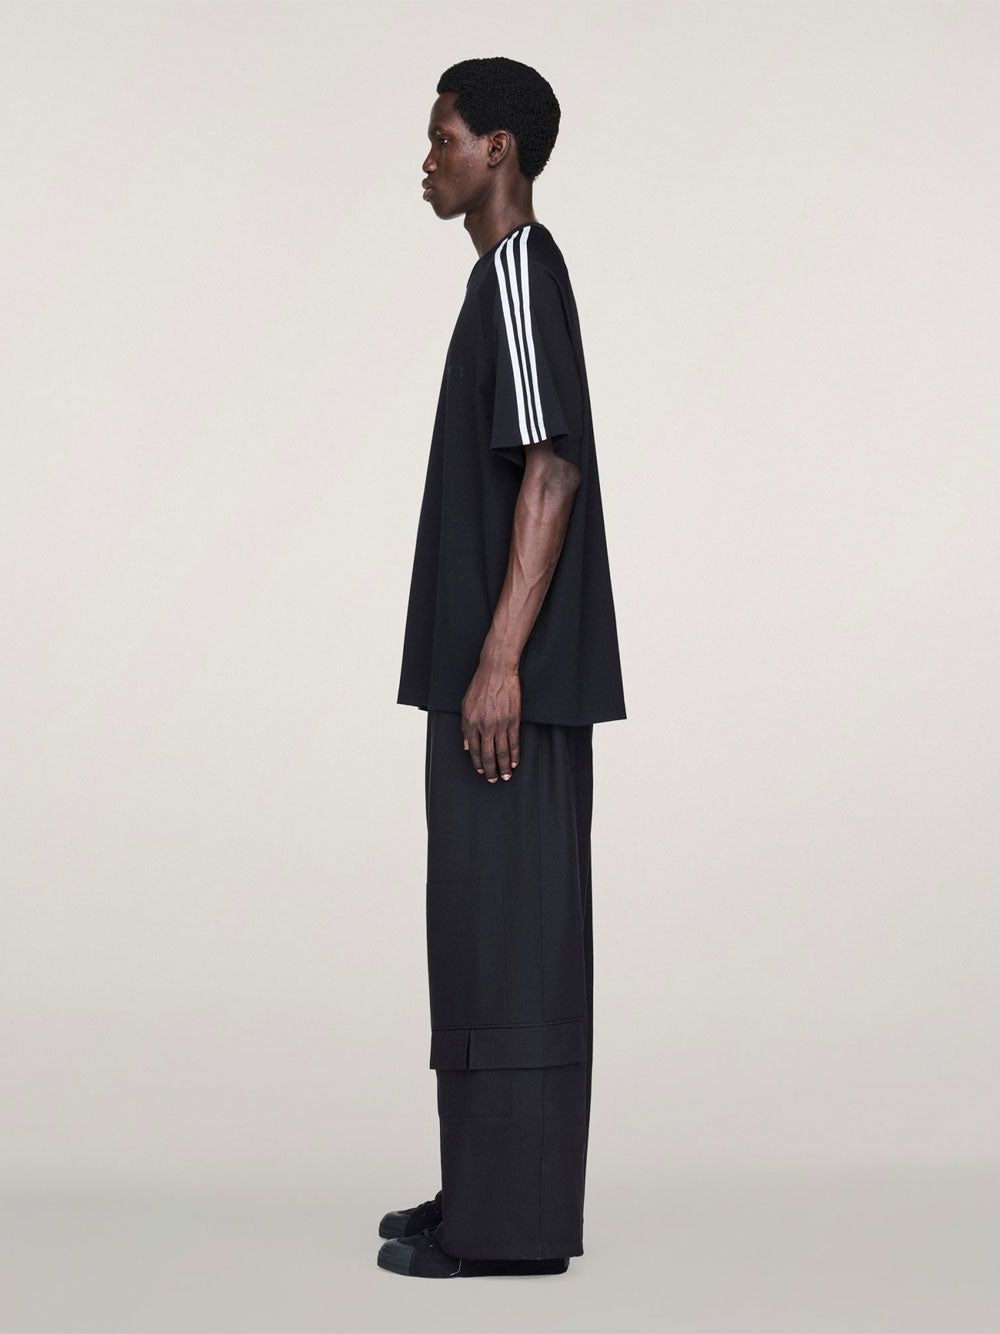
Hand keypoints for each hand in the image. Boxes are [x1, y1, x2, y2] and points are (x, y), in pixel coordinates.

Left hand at [461, 659, 520, 782]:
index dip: (477, 763)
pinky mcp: (513, 720)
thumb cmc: (479, 686)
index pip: (474, 750)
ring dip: (504, 767)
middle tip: (494, 780)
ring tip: (506, 776)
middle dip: (491, 770)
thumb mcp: (465, 705)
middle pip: (487, 755)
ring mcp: (499, 724)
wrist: (496, 672)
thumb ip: (465, 727)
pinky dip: (515, 755)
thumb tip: (467, 746)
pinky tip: (515, 762)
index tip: (481, 771)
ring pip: (502, 752)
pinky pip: (514, 742)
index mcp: (470, 723)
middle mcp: (484, 727)